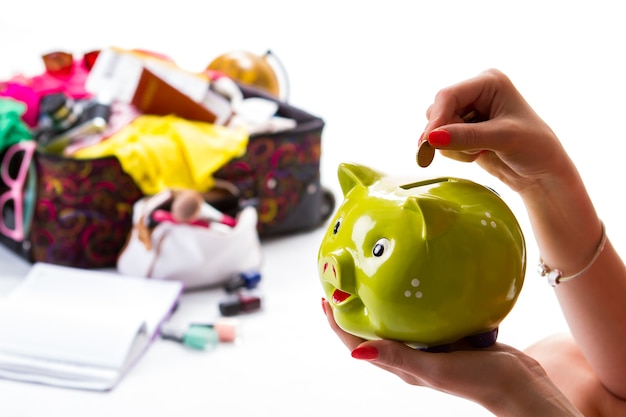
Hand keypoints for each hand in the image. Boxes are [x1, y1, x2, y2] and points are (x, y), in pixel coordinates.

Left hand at [322, 299, 582, 416]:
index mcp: (400, 365)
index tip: (326, 298)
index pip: (357, 344)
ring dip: (379, 303)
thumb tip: (357, 351)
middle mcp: (409, 356)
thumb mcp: (434, 368)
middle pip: (371, 331)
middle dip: (354, 310)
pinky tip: (413, 284)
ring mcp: (428, 346)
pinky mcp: (446, 337)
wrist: (519, 385)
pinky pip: (421, 318)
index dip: (338, 324)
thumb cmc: (477, 380)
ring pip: (395, 322)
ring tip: (371, 279)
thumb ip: (398, 358)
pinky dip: (409, 302)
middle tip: (343, 283)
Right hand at [421, 68, 573, 194]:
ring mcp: (467, 112)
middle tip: (471, 151)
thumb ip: (466, 137)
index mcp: (488, 82)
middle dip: (448, 135)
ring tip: (478, 151)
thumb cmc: (534, 148)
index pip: (448, 95)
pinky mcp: (462, 130)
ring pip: (436, 128)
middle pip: (438, 111)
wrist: (542, 172)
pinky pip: (440, 141)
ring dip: (452, 146)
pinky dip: (453, 152)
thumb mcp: (503, 139)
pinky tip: (475, 154)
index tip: (428, 143)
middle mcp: (475, 92)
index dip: (437, 119)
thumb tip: (430, 139)